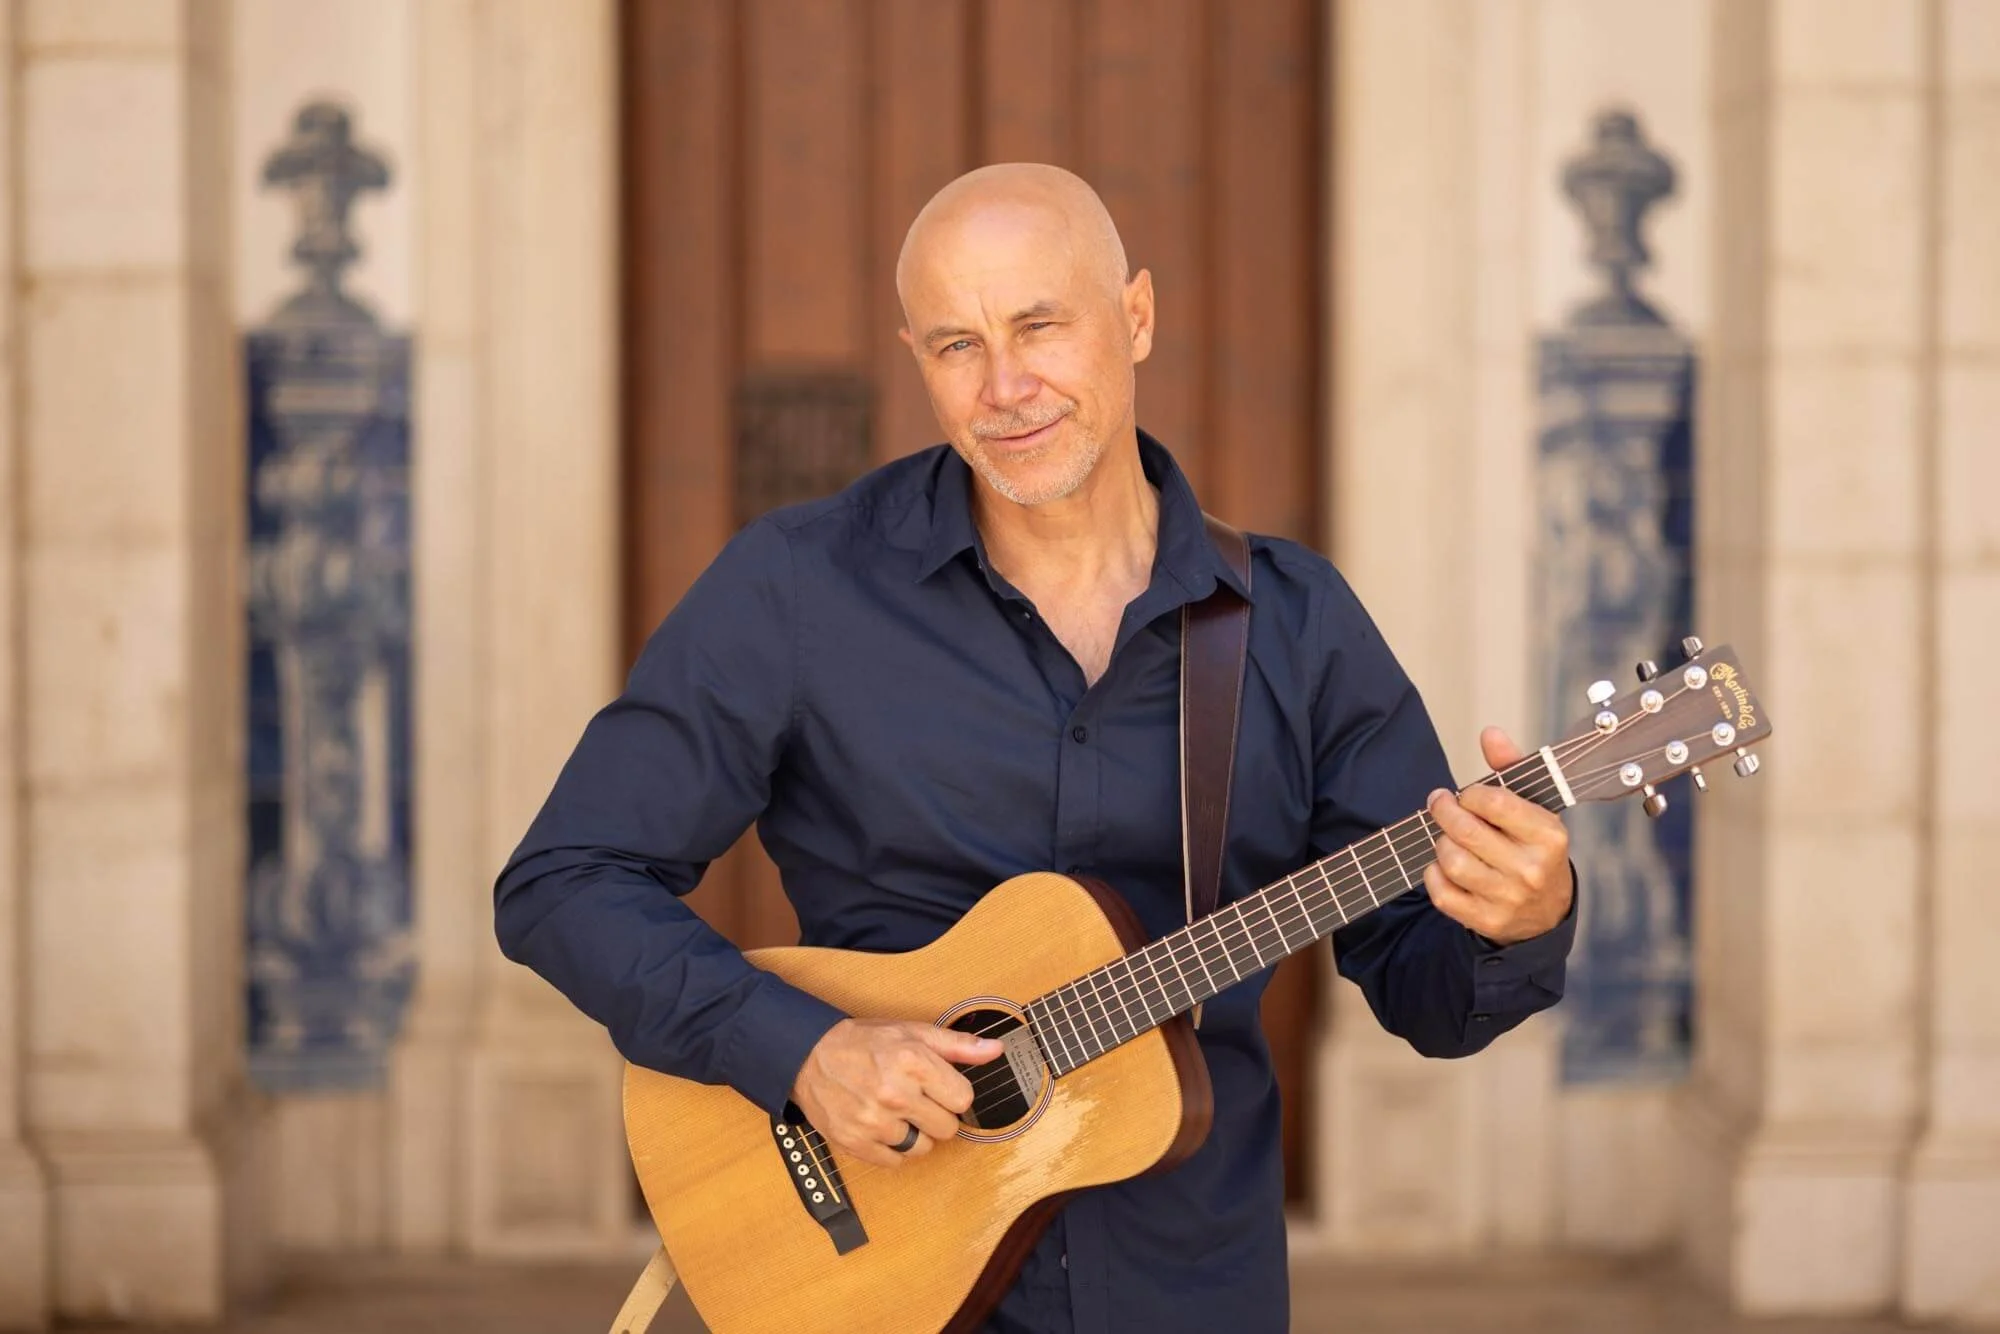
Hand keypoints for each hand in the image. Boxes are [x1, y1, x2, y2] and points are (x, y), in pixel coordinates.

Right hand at [790, 1018, 1003, 1167]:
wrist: (809, 1056)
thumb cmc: (864, 1043)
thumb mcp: (912, 1032)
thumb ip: (958, 1045)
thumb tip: (996, 1050)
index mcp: (914, 1062)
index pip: (963, 1099)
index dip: (952, 1093)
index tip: (936, 1086)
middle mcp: (895, 1093)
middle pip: (947, 1128)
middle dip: (936, 1115)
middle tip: (915, 1099)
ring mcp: (874, 1121)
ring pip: (923, 1148)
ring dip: (915, 1134)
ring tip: (897, 1112)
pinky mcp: (856, 1142)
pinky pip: (896, 1161)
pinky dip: (892, 1149)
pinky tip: (881, 1126)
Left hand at [1422, 727, 1573, 945]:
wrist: (1547, 912)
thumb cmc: (1534, 849)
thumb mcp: (1534, 808)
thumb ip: (1511, 768)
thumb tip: (1490, 733)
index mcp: (1548, 835)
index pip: (1494, 803)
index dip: (1469, 793)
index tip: (1464, 794)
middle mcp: (1531, 869)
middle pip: (1465, 831)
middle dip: (1443, 811)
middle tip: (1439, 804)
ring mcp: (1509, 898)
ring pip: (1451, 861)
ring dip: (1440, 844)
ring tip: (1447, 837)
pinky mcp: (1487, 920)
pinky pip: (1442, 893)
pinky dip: (1434, 875)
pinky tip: (1443, 866)